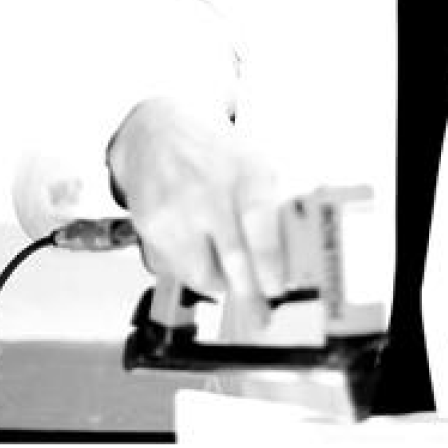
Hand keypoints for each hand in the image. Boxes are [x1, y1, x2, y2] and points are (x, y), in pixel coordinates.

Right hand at [108, 97, 282, 328]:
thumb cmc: (217, 154)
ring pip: (202, 272)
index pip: (260, 224)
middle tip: (261, 317)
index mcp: (247, 171)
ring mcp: (178, 208)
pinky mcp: (152, 224)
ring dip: (220, 283)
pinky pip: (175, 268)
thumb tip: (296, 258)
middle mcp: (210, 188)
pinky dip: (191, 270)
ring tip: (228, 273)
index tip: (278, 287)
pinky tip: (197, 251)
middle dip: (250, 294)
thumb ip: (272, 207)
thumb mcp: (254, 165)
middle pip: (233, 256)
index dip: (270, 262)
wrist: (159, 130)